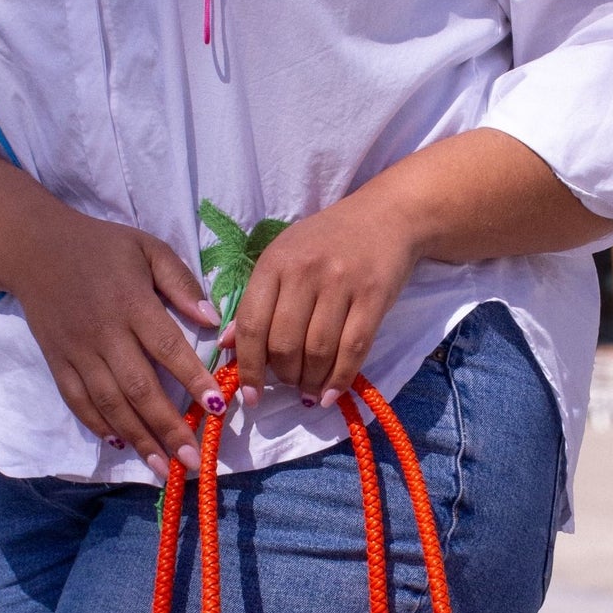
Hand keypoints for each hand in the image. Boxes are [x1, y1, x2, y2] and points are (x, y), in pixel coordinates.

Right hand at [11, 210, 226, 476]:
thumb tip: (212, 320)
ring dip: (139, 439)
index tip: (217, 408)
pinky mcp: (58, 363)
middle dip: (168, 428)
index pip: (167, 347)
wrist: (31, 247)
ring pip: (110, 404)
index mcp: (131, 302)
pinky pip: (78, 402)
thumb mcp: (146, 248)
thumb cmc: (100, 246)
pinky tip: (121, 446)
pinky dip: (99, 426)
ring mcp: (77, 352)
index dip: (192, 379)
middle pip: (139, 388)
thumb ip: (180, 282)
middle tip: (193, 461)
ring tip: (164, 468)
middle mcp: (103, 333)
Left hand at [221, 190, 419, 409]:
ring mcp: (341, 283)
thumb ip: (257, 301)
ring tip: (309, 389)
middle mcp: (305, 271)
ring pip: (318, 352)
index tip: (250, 396)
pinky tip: (330, 394)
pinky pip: (353, 350)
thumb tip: (226, 345)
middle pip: (285, 344)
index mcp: (275, 262)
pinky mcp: (373, 296)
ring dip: (311, 381)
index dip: (248, 367)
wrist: (386, 216)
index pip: (252, 324)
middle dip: (285, 375)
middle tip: (290, 382)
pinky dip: (339, 380)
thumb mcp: (284, 259)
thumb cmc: (328, 241)